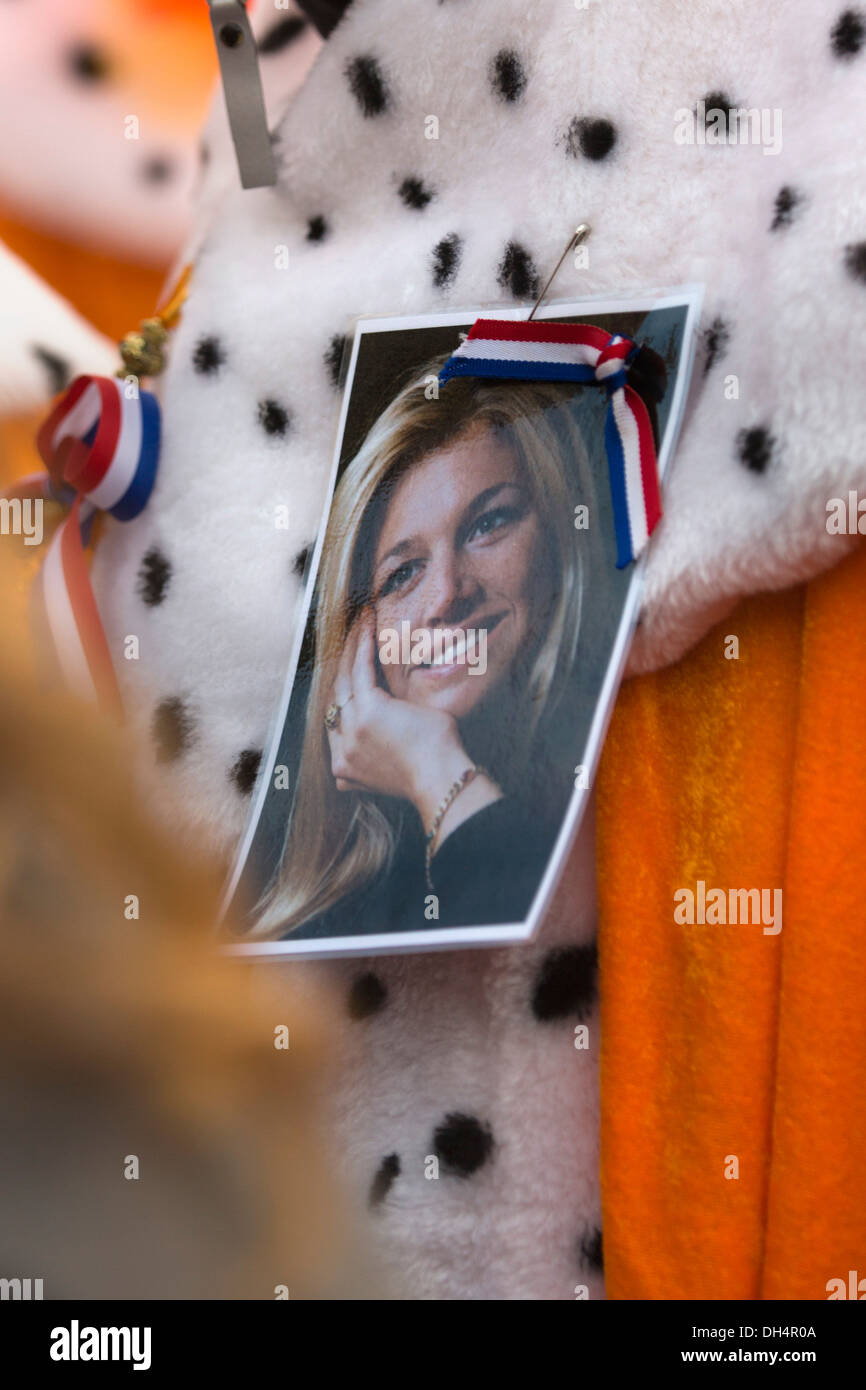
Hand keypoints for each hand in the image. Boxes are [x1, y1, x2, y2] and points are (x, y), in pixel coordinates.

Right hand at [325, 608, 478, 822]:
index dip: (343, 693)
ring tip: (359, 624)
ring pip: (345, 679)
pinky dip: (362, 645)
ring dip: (350, 648)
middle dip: (342, 663)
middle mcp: (342, 749)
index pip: (337, 721)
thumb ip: (377, 758)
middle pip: (336, 697)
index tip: (348, 671)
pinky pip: (360, 669)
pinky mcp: (368, 710)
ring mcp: (352, 729)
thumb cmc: (432, 772)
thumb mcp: (396, 767)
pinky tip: (366, 624)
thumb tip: (378, 742)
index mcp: (345, 767)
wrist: (441, 781)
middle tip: (349, 638)